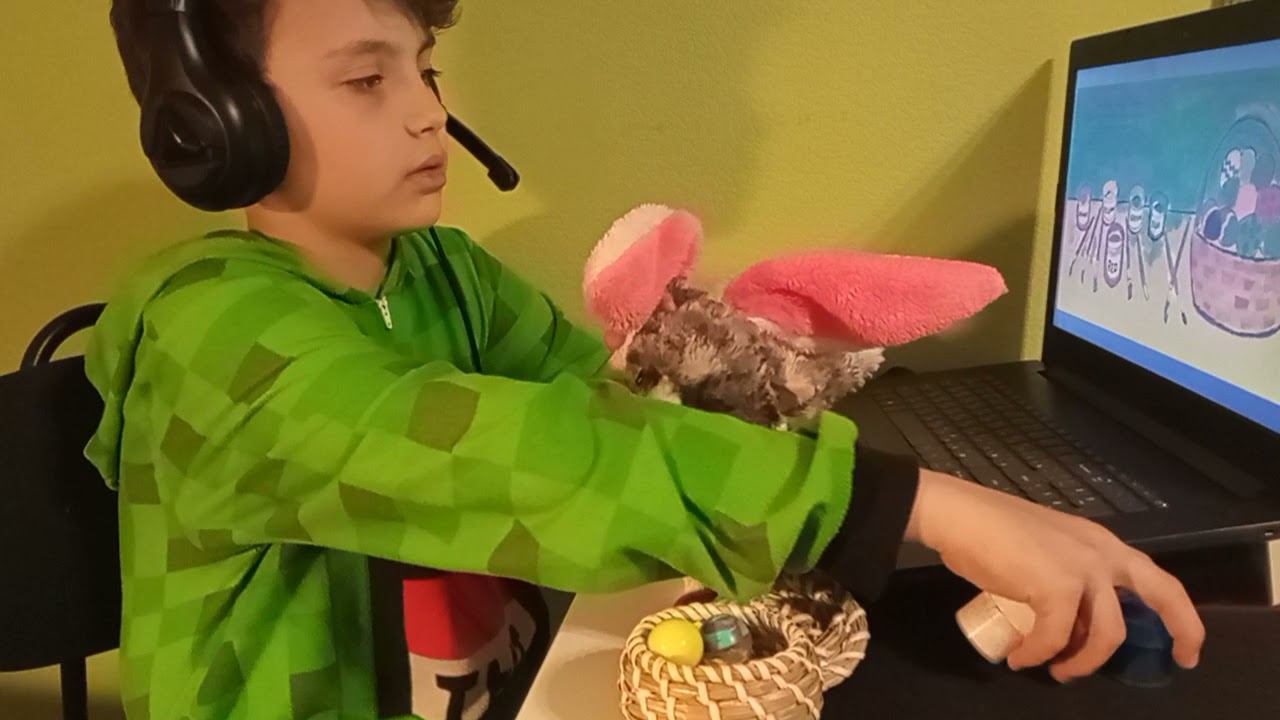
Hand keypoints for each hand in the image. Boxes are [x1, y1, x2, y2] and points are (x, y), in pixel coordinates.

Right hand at [905, 469, 1204, 682]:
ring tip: (1055, 669)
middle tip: (1179, 661)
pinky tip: (1019, 658)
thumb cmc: (988, 530)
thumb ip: (1063, 579)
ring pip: (1107, 633)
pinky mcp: (1056, 587)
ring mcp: (1082, 568)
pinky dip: (1037, 654)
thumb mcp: (1043, 554)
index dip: (1178, 613)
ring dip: (1082, 662)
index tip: (1181, 646)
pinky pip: (1056, 637)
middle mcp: (1101, 552)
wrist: (958, 516)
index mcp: (1099, 543)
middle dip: (1183, 630)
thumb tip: (1065, 623)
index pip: (1155, 578)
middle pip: (1163, 594)